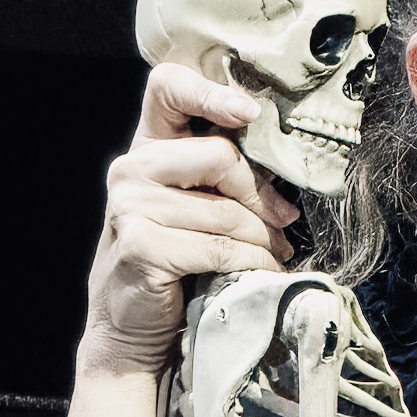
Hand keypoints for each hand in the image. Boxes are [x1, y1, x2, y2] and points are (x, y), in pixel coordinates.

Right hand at [69, 60, 299, 416]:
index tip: (250, 113)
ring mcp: (131, 207)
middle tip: (284, 220)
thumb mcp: (194, 209)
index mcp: (145, 149)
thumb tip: (285, 164)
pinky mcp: (143, 246)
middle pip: (221, 155)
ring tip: (272, 254)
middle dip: (262, 194)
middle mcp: (131, 170)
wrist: (131, 330)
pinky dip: (252, 263)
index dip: (212, 91)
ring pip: (229, 210)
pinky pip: (222, 247)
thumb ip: (221, 177)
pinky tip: (257, 272)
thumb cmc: (175, 264)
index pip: (167, 86)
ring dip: (264, 239)